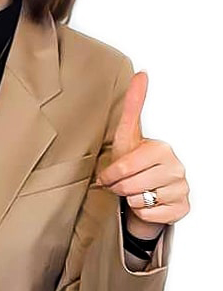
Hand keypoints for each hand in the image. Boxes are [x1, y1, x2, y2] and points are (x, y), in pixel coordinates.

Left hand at [94, 70, 189, 233]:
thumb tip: (141, 74)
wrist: (144, 191)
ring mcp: (182, 190)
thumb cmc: (133, 163)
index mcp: (162, 149)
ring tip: (135, 191)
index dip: (110, 175)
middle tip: (122, 184)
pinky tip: (146, 203)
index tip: (108, 175)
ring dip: (131, 200)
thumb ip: (133, 105)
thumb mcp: (127, 134)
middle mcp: (177, 169)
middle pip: (130, 186)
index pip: (124, 167)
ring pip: (139, 202)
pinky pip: (150, 216)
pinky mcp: (182, 209)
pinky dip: (142, 214)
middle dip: (119, 188)